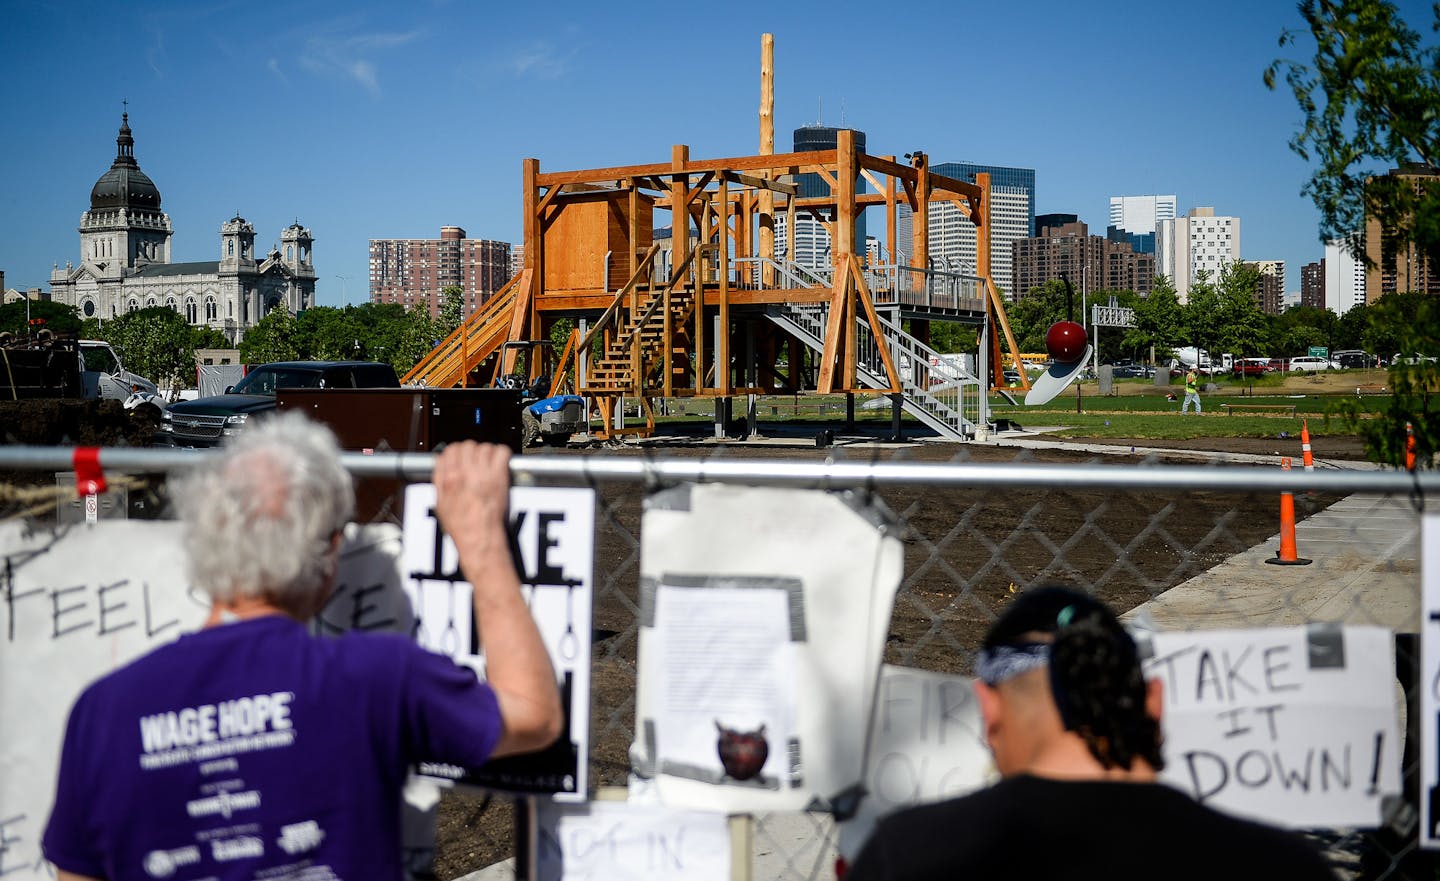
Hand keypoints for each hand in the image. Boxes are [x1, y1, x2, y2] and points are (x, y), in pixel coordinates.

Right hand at [432, 442, 510, 559]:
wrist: (479, 535)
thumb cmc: (461, 525)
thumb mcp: (439, 503)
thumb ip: (439, 480)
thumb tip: (440, 463)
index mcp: (449, 478)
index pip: (450, 450)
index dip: (456, 452)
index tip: (460, 456)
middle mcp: (465, 472)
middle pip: (467, 445)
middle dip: (470, 451)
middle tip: (474, 460)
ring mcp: (483, 473)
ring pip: (484, 447)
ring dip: (486, 453)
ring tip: (487, 462)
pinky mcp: (499, 476)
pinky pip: (501, 452)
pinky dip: (502, 453)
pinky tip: (500, 462)